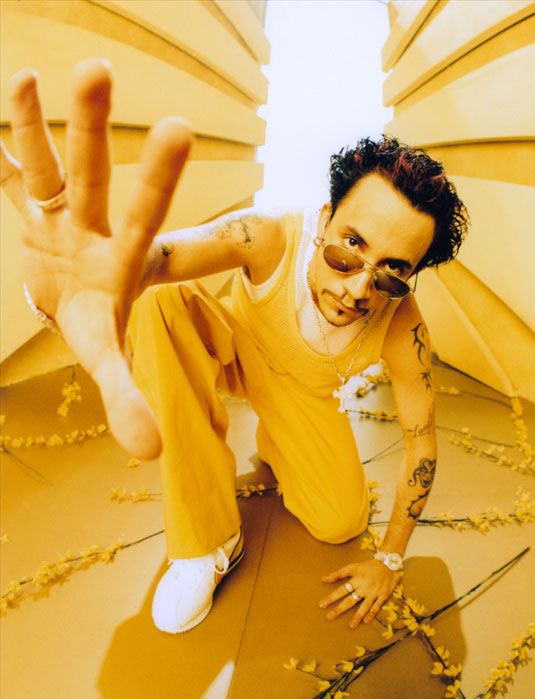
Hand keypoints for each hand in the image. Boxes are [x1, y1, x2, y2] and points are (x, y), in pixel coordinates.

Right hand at [1, 59, 191, 457]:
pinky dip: (4, 146)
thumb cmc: (96, 322)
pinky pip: (12, 174)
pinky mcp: (28, 210)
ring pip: (48, 163)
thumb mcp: (106, 358)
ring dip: (40, 122)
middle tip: (96, 69)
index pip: (145, 215)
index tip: (177, 127)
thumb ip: (128, 398)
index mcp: (121, 255)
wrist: (67, 299)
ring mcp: (57, 214)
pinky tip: (1, 99)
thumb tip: (150, 453)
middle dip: (92, 128)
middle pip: (92, 175)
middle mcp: (91, 225)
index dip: (157, 177)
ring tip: (32, 73)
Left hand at [319, 559, 399, 628]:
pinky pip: (376, 606)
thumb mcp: (353, 567)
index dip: (331, 597)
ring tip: (351, 626)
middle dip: (340, 609)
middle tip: (329, 617)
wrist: (388, 564)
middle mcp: (364, 587)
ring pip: (364, 606)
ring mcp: (374, 593)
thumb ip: (338, 574)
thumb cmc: (368, 566)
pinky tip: (366, 621)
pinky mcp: (383, 596)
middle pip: (351, 600)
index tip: (322, 605)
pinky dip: (371, 614)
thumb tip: (323, 579)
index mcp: (356, 579)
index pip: (342, 590)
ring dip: (357, 616)